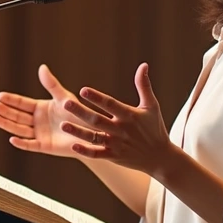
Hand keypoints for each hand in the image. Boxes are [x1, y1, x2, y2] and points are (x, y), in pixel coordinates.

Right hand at [0, 65, 92, 157]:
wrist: (92, 132)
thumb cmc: (79, 113)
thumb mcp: (63, 96)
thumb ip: (52, 84)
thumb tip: (42, 67)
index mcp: (40, 108)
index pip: (21, 103)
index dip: (11, 100)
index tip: (0, 96)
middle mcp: (37, 121)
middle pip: (17, 115)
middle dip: (5, 111)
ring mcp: (39, 134)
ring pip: (19, 129)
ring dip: (7, 124)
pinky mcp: (44, 146)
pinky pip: (30, 144)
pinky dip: (21, 143)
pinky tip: (12, 139)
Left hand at [57, 63, 177, 177]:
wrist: (160, 157)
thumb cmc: (155, 128)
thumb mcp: (151, 106)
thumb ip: (144, 86)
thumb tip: (143, 65)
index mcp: (129, 115)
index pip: (110, 104)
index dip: (97, 98)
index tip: (83, 90)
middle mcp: (121, 130)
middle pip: (97, 120)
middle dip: (81, 112)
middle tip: (65, 103)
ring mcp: (116, 144)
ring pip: (94, 137)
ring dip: (78, 132)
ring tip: (63, 125)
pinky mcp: (113, 156)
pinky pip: (97, 154)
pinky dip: (86, 151)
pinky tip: (73, 145)